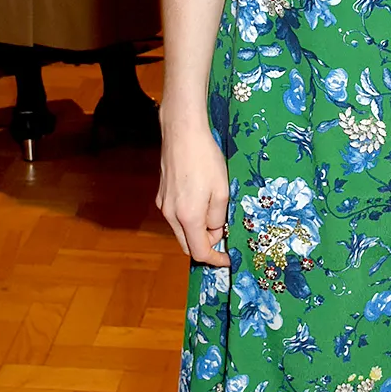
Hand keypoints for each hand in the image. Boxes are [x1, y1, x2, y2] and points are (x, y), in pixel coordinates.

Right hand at [156, 119, 229, 265]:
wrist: (182, 132)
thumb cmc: (206, 159)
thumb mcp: (222, 191)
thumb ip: (218, 218)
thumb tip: (215, 231)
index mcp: (187, 217)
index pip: (199, 251)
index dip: (215, 259)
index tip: (228, 259)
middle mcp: (170, 214)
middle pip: (187, 244)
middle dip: (207, 245)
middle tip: (225, 236)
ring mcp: (163, 203)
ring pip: (181, 230)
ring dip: (198, 230)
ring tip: (216, 215)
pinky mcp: (162, 193)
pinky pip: (176, 215)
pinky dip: (190, 218)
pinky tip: (202, 201)